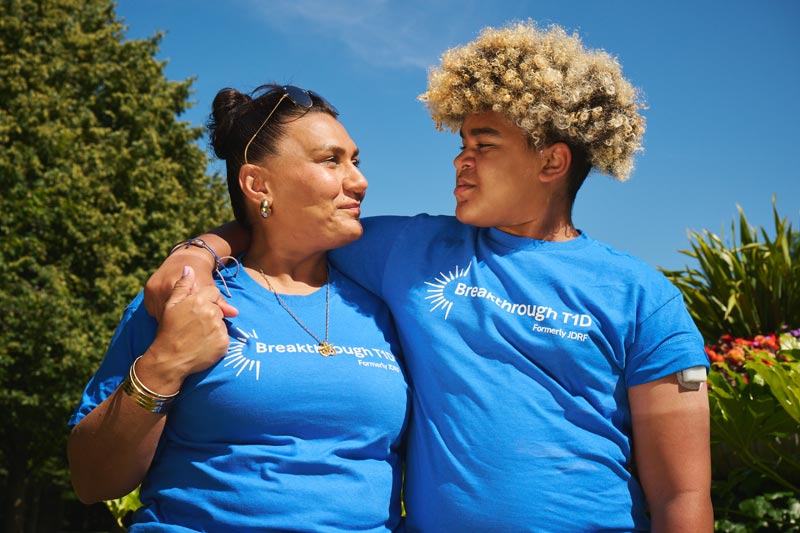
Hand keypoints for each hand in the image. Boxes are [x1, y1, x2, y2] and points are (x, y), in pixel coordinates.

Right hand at [137, 266, 236, 392]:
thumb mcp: (171, 305)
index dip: (205, 299)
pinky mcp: (224, 344)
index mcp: (199, 300)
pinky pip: (224, 338)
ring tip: (197, 336)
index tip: (196, 309)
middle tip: (194, 325)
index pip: (213, 292)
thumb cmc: (168, 331)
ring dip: (213, 327)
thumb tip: (190, 268)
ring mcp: (219, 329)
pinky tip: (203, 345)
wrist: (170, 359)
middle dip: (209, 313)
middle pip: (217, 308)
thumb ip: (182, 286)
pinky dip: (216, 341)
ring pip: (221, 323)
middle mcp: (212, 313)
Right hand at [143, 250, 231, 319]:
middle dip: (182, 319)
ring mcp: (152, 290)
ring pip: (162, 313)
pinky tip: (172, 318)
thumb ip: (219, 302)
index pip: (186, 311)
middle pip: (173, 313)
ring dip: (172, 318)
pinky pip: (154, 311)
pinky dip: (163, 315)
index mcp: (180, 286)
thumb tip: (235, 313)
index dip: (193, 319)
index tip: (199, 322)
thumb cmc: (201, 274)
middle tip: (191, 324)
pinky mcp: (147, 292)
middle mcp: (163, 287)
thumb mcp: (209, 287)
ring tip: (182, 321)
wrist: (186, 256)